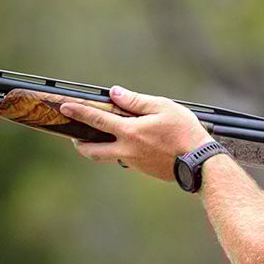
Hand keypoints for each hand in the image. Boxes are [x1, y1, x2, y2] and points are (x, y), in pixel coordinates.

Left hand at [60, 85, 213, 180]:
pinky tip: (130, 144)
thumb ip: (136, 101)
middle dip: (79, 144)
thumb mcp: (163, 107)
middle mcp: (127, 150)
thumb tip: (115, 93)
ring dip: (98, 149)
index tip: (64, 107)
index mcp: (130, 132)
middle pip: (92, 151)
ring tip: (100, 139)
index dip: (78, 112)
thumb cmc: (185, 132)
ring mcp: (134, 163)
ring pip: (107, 158)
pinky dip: (120, 152)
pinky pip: (125, 160)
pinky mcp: (143, 170)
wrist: (200, 162)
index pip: (96, 120)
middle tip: (75, 135)